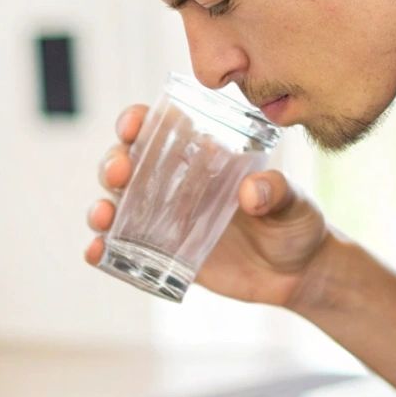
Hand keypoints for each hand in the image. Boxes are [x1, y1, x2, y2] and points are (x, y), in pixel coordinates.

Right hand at [83, 104, 333, 307]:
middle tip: (119, 172)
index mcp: (202, 158)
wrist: (298, 274)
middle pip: (127, 164)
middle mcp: (175, 184)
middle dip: (113, 163)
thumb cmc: (296, 224)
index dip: (137, 121)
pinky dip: (103, 249)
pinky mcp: (162, 255)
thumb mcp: (294, 202)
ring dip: (102, 206)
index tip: (132, 124)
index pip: (159, 129)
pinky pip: (123, 249)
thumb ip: (277, 192)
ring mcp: (165, 220)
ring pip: (117, 205)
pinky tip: (97, 253)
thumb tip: (251, 192)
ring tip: (102, 217)